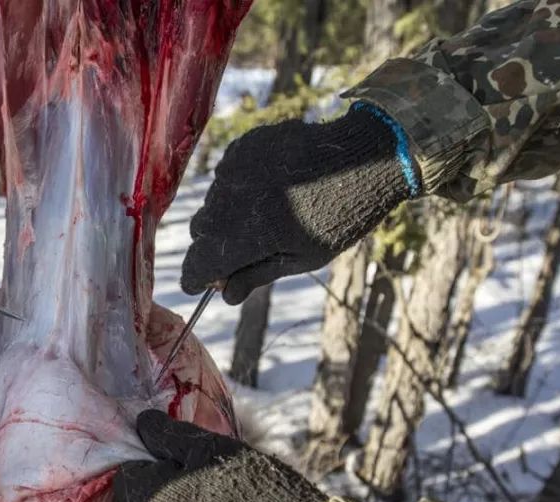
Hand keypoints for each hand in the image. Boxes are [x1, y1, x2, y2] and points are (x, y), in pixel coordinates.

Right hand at [182, 104, 417, 304]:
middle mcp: (234, 200)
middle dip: (212, 246)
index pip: (199, 263)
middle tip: (241, 253)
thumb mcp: (304, 257)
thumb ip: (258, 275)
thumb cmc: (341, 217)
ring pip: (211, 202)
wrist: (364, 158)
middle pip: (200, 231)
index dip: (195, 278)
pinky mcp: (242, 146)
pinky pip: (223, 175)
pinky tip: (265, 189)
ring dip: (225, 216)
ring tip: (262, 216)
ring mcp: (235, 169)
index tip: (198, 286)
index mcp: (249, 235)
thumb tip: (225, 296)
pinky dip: (235, 188)